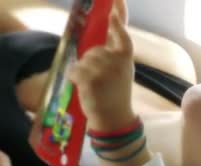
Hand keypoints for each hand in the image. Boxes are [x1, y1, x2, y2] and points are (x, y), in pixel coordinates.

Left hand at [67, 0, 134, 130]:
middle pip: (93, 50)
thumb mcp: (121, 70)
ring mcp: (104, 70)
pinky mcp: (91, 79)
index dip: (118, 16)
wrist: (114, 119)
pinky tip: (83, 88)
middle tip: (100, 81)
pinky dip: (74, 78)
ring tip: (94, 87)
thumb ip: (115, 49)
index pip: (122, 33)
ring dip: (82, 72)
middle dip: (91, 62)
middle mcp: (117, 61)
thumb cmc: (115, 94)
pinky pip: (74, 70)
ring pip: (82, 60)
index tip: (115, 1)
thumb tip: (109, 24)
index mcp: (126, 58)